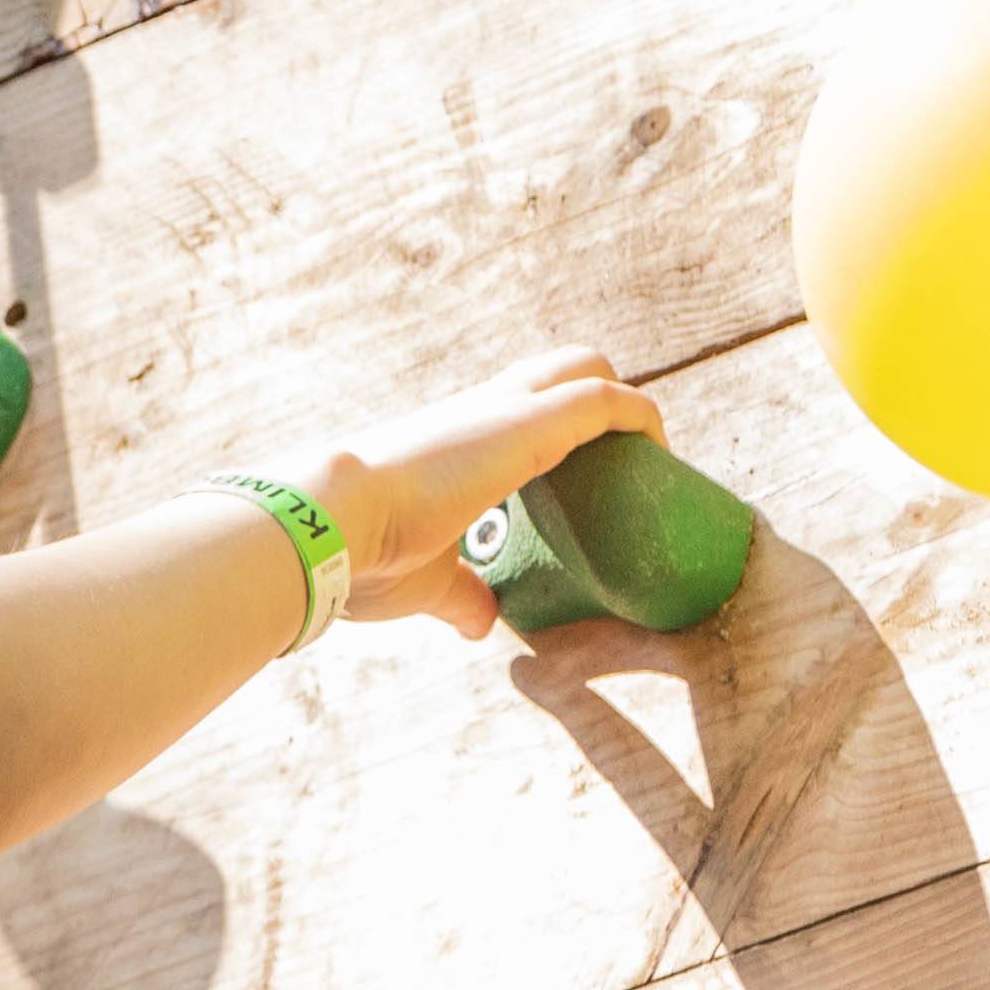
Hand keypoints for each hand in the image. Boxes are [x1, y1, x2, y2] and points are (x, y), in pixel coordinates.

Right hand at [301, 346, 664, 637]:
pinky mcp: (530, 426)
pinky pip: (605, 402)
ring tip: (652, 458)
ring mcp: (505, 411)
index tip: (584, 475)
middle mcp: (478, 410)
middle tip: (626, 464)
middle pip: (555, 368)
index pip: (514, 408)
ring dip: (624, 404)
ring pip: (583, 367)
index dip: (554, 429)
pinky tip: (660, 452)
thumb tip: (479, 622)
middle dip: (599, 401)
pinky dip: (639, 417)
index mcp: (450, 441)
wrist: (329, 519)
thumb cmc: (364, 553)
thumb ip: (459, 595)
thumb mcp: (424, 580)